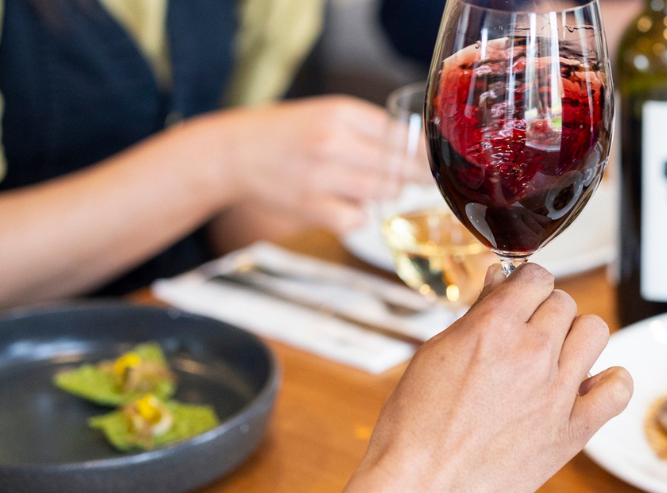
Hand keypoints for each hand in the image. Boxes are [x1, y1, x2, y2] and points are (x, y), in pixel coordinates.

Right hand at [199, 95, 416, 232]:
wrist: (235, 152)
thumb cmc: (288, 134)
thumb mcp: (328, 114)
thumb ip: (368, 128)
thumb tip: (417, 149)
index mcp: (342, 112)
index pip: (401, 135)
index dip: (421, 153)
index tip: (431, 163)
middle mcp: (333, 141)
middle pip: (398, 166)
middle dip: (411, 177)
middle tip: (412, 181)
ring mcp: (321, 175)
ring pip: (383, 192)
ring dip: (384, 194)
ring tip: (368, 188)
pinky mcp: (311, 206)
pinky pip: (357, 219)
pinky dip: (358, 216)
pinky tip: (346, 206)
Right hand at [345, 264, 633, 492]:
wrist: (421, 485)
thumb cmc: (415, 426)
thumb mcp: (436, 354)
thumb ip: (476, 314)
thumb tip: (499, 280)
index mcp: (494, 328)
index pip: (536, 277)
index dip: (526, 284)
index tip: (520, 295)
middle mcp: (532, 354)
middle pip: (564, 302)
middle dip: (545, 311)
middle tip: (525, 332)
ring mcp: (557, 393)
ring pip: (595, 331)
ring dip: (575, 337)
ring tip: (554, 355)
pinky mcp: (572, 431)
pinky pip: (617, 389)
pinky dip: (610, 382)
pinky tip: (587, 384)